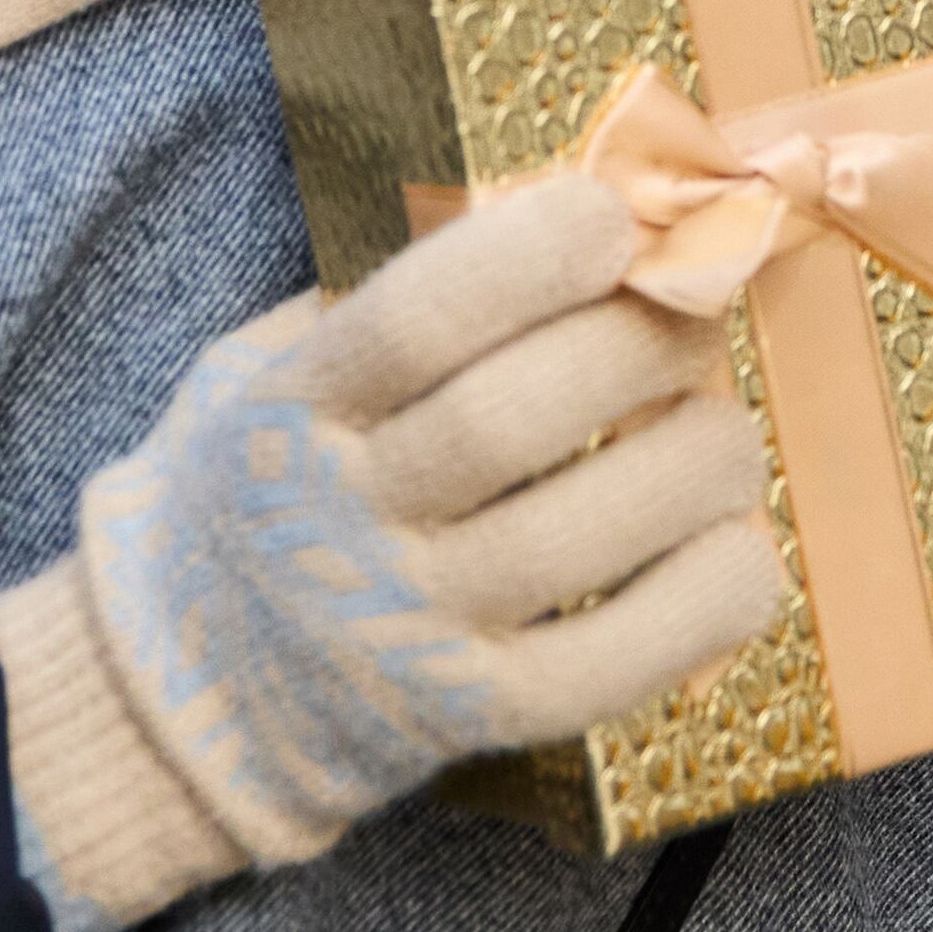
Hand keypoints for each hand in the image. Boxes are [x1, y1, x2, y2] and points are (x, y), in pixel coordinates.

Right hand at [0, 174, 778, 931]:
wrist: (195, 682)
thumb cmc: (272, 480)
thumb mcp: (276, 364)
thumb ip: (392, 301)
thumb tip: (572, 216)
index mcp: (289, 407)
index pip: (412, 321)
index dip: (530, 257)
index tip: (617, 216)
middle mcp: (336, 522)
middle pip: (506, 423)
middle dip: (635, 348)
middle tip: (694, 320)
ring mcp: (404, 630)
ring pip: (568, 544)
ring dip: (689, 467)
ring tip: (723, 432)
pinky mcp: (467, 715)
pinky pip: (605, 667)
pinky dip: (699, 603)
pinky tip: (737, 545)